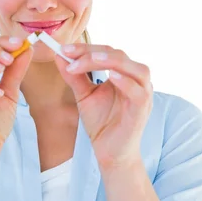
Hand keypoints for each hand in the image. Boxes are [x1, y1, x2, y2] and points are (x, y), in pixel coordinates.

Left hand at [53, 43, 153, 167]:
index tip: (63, 49)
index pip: (106, 52)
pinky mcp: (142, 110)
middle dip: (93, 52)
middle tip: (70, 54)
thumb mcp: (84, 95)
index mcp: (123, 73)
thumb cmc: (101, 123)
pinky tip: (111, 76)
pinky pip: (139, 92)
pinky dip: (126, 82)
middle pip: (119, 55)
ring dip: (112, 61)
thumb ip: (74, 76)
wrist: (109, 152)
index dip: (85, 48)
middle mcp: (136, 80)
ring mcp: (142, 94)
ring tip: (90, 59)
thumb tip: (59, 55)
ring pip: (135, 69)